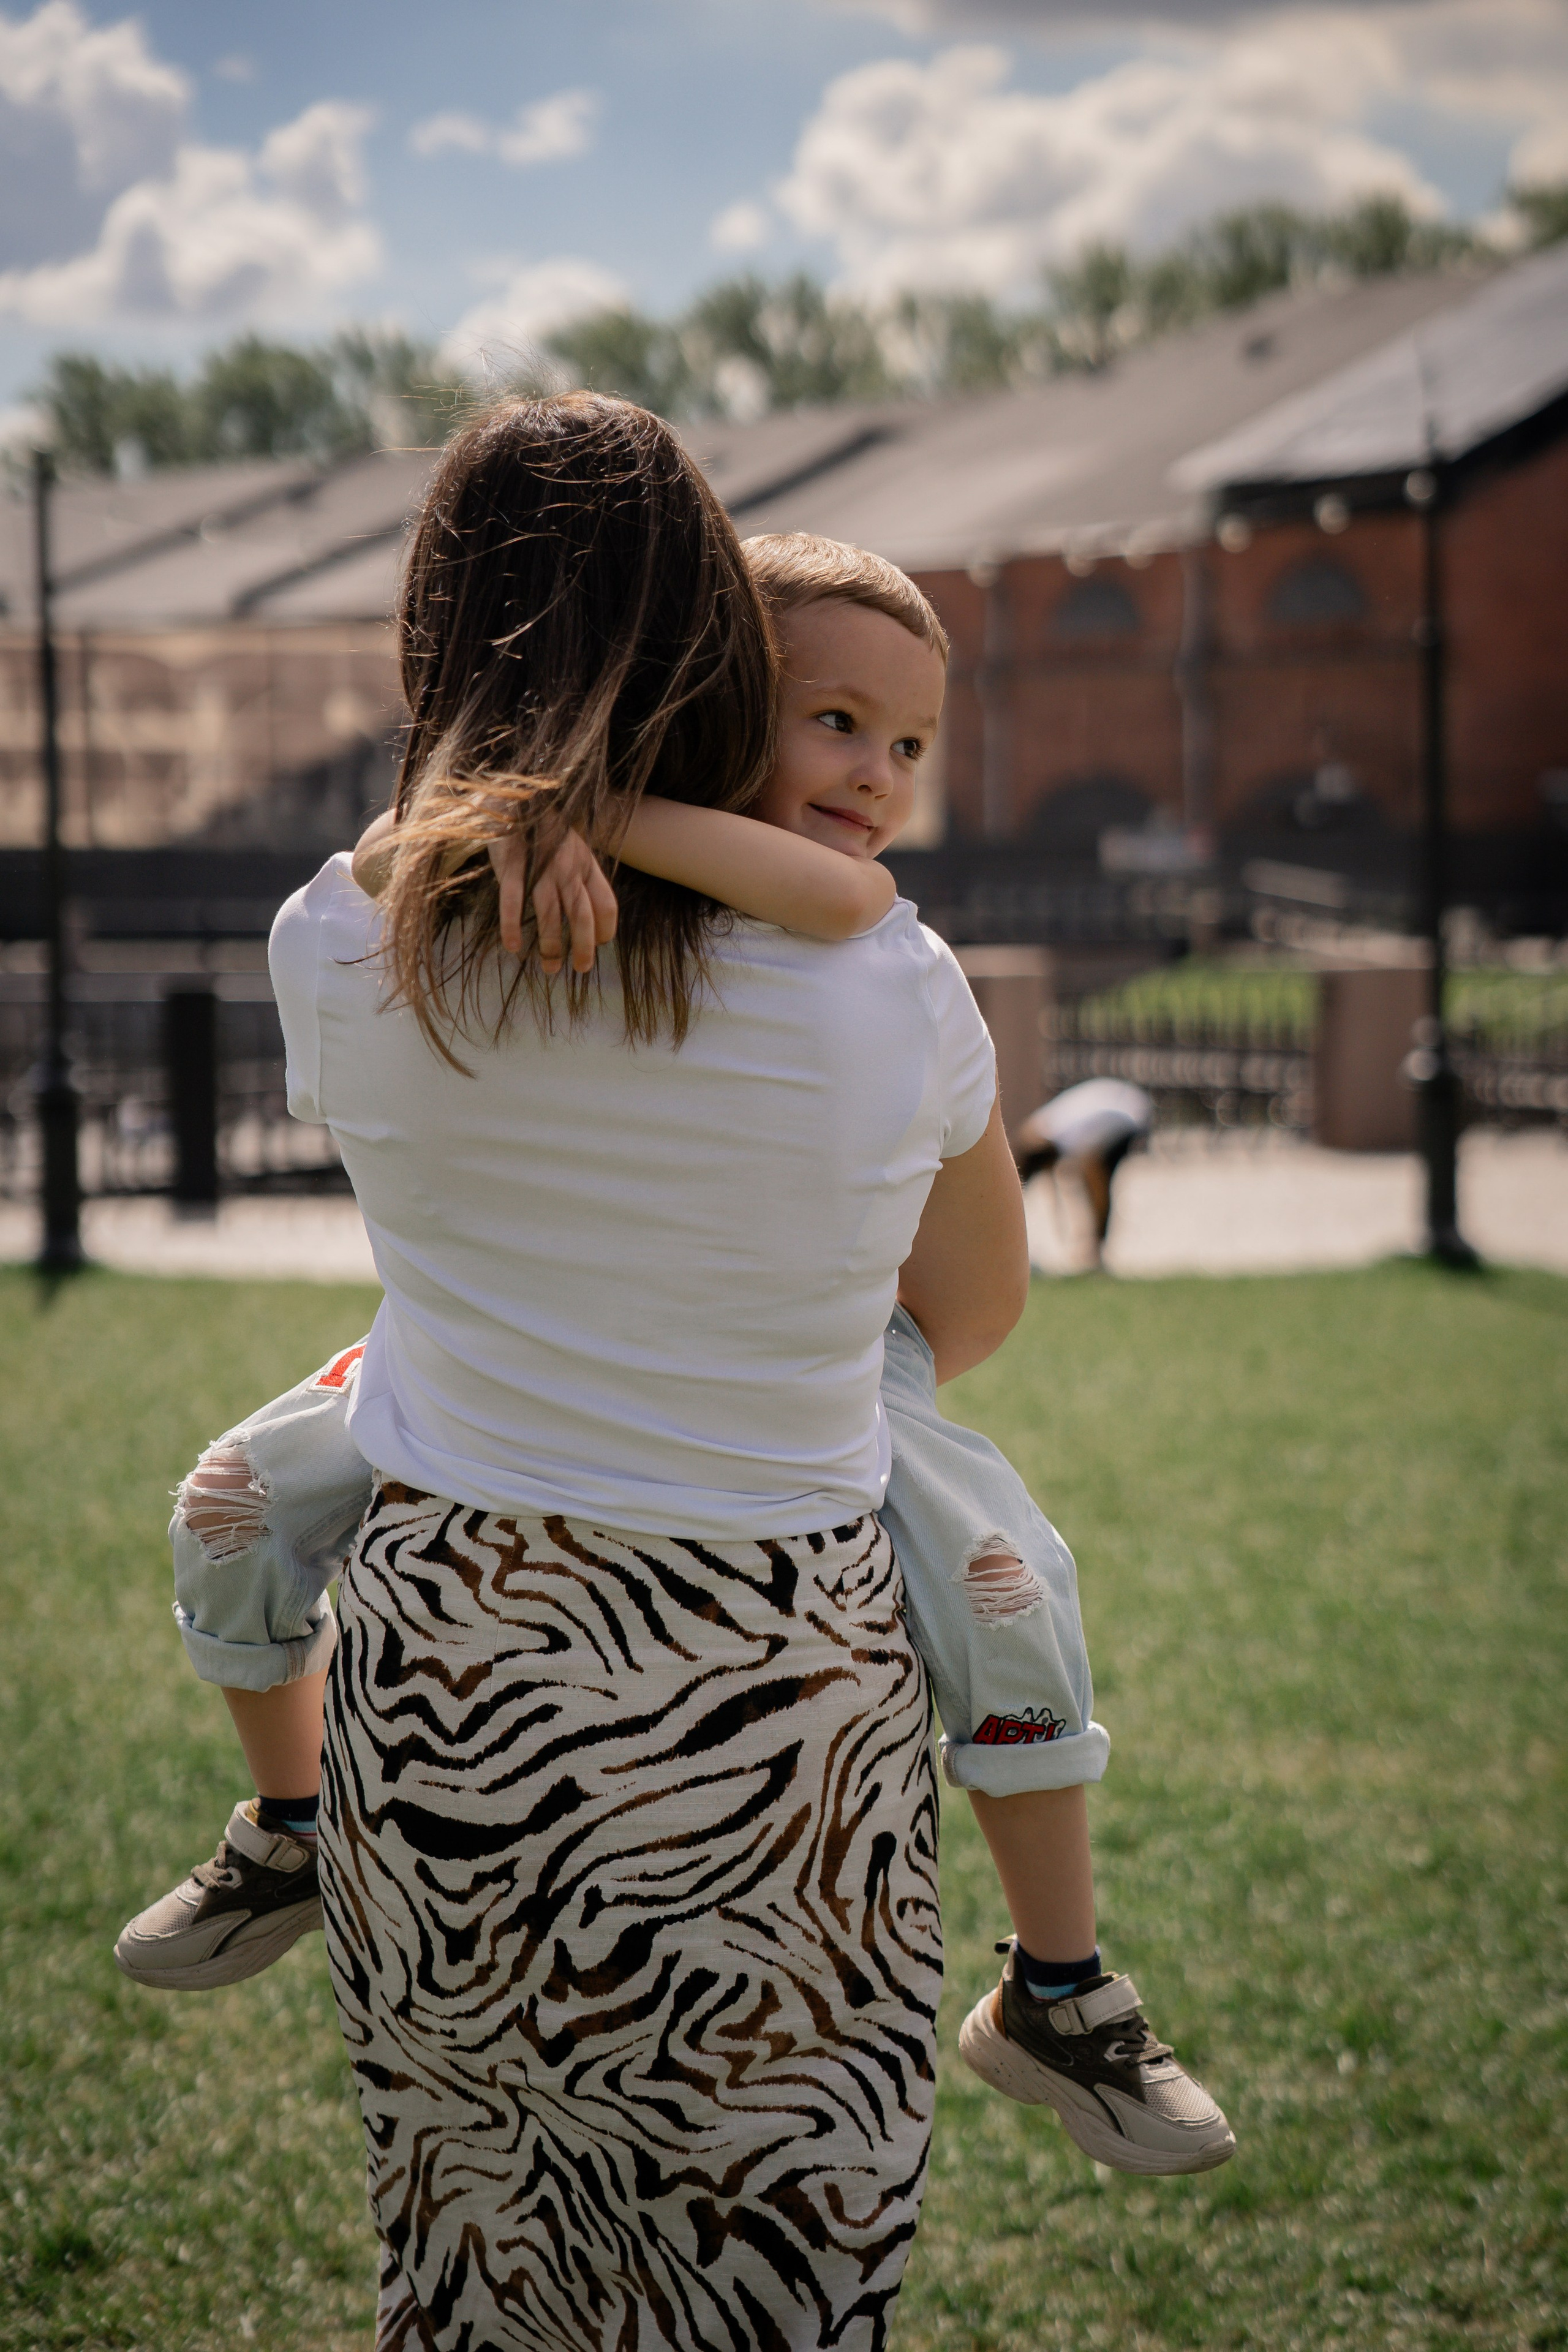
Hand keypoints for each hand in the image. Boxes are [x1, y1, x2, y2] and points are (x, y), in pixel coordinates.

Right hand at [489, 828, 617, 973]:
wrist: (512, 797)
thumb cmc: (543, 831)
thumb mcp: (572, 849)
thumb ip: (581, 877)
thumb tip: (589, 914)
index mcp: (586, 863)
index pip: (607, 903)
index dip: (606, 929)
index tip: (599, 946)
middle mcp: (568, 867)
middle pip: (583, 915)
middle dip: (583, 947)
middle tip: (581, 969)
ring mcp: (541, 867)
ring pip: (550, 914)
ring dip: (551, 946)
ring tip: (550, 968)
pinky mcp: (512, 865)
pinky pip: (513, 901)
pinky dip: (512, 926)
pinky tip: (513, 947)